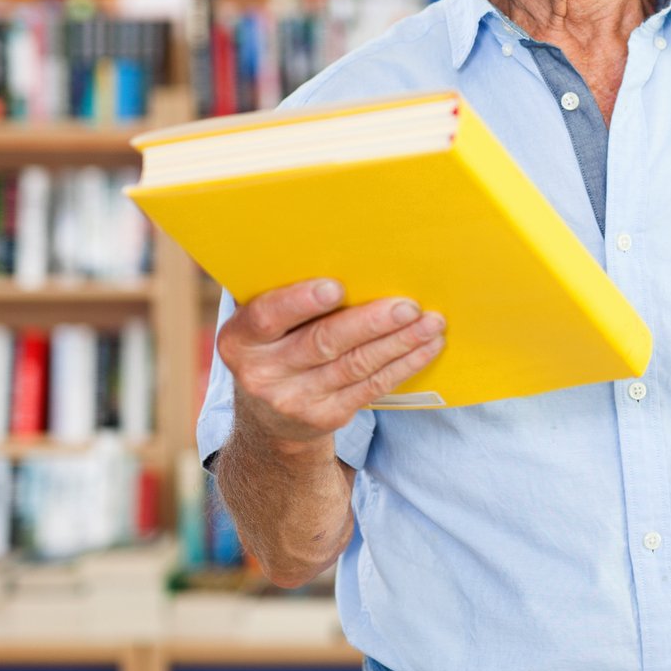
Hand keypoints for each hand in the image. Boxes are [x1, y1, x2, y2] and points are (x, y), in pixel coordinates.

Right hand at [216, 279, 445, 445]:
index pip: (267, 318)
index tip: (337, 287)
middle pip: (323, 343)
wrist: (269, 419)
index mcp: (239, 339)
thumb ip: (287, 297)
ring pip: (356, 365)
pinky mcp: (326, 417)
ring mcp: (295, 400)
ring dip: (399, 342)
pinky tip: (427, 346)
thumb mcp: (264, 325)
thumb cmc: (274, 346)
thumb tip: (347, 251)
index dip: (300, 302)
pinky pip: (371, 386)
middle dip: (370, 323)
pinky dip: (404, 364)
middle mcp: (262, 373)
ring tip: (430, 322)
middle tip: (407, 305)